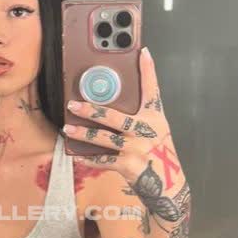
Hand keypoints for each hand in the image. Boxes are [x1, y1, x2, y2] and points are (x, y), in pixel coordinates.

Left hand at [63, 47, 191, 237]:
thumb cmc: (159, 156)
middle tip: (73, 104)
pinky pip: (103, 160)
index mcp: (155, 118)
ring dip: (84, 134)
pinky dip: (88, 159)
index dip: (148, 70)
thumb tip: (110, 109)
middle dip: (92, 111)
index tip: (143, 52)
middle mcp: (147, 131)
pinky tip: (76, 155)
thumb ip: (139, 119)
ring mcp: (137, 148)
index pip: (152, 90)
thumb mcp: (156, 133)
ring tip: (68, 128)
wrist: (169, 185)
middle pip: (115, 117)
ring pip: (104, 138)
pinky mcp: (129, 165)